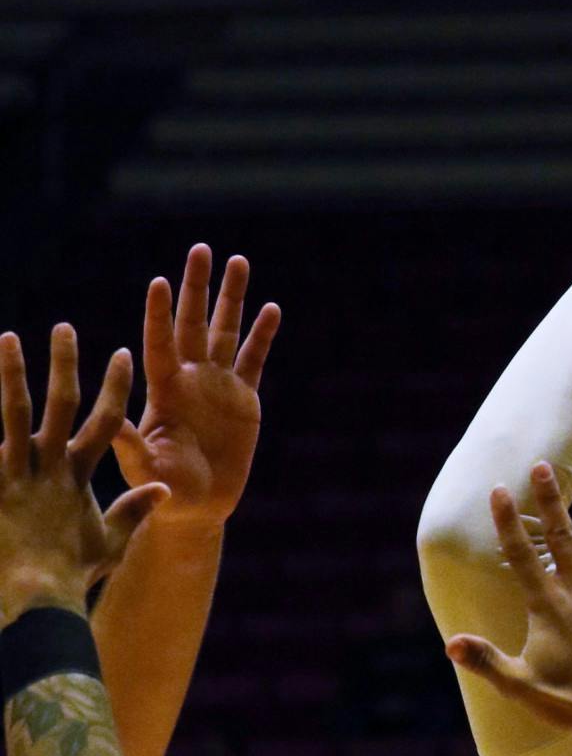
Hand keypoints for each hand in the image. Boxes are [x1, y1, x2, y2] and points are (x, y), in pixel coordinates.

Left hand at [0, 326, 167, 617]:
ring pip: (14, 411)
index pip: (108, 422)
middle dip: (65, 364)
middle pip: (61, 403)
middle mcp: (50, 466)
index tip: (123, 354)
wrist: (36, 594)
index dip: (117, 387)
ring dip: (11, 372)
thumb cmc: (72, 573)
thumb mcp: (110, 543)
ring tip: (7, 338)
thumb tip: (163, 489)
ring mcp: (16, 472)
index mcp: (81, 476)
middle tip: (64, 328)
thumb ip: (133, 511)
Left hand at [114, 244, 277, 531]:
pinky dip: (263, 335)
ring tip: (239, 261)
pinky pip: (254, 360)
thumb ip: (134, 445)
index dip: (160, 315)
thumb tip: (116, 422)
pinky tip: (271, 309)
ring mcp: (218, 385)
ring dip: (233, 298)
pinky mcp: (244, 399)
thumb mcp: (146, 468)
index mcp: (165, 390)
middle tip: (201, 250)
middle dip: (198, 287)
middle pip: (194, 323)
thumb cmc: (164, 489)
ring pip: (226, 332)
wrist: (196, 505)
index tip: (159, 282)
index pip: (161, 343)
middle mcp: (190, 378)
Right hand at [446, 463, 571, 736]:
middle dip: (550, 499)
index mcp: (548, 607)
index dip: (508, 522)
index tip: (499, 489)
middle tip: (544, 465)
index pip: (521, 556)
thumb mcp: (520, 685)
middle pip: (562, 537)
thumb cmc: (569, 704)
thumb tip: (450, 644)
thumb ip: (486, 660)